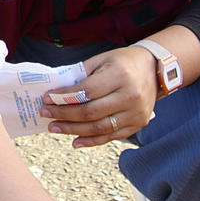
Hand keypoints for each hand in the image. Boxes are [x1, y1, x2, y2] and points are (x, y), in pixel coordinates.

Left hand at [41, 46, 157, 148]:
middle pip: (90, 112)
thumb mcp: (102, 59)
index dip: (64, 96)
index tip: (47, 98)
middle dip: (64, 114)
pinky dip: (91, 140)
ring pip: (99, 128)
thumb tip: (57, 92)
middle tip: (45, 114)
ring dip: (73, 130)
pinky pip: (110, 136)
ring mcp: (135, 113)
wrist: (154, 69)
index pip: (86, 91)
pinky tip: (75, 141)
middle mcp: (130, 96)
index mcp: (120, 76)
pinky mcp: (137, 124)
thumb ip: (81, 75)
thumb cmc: (123, 62)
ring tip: (54, 127)